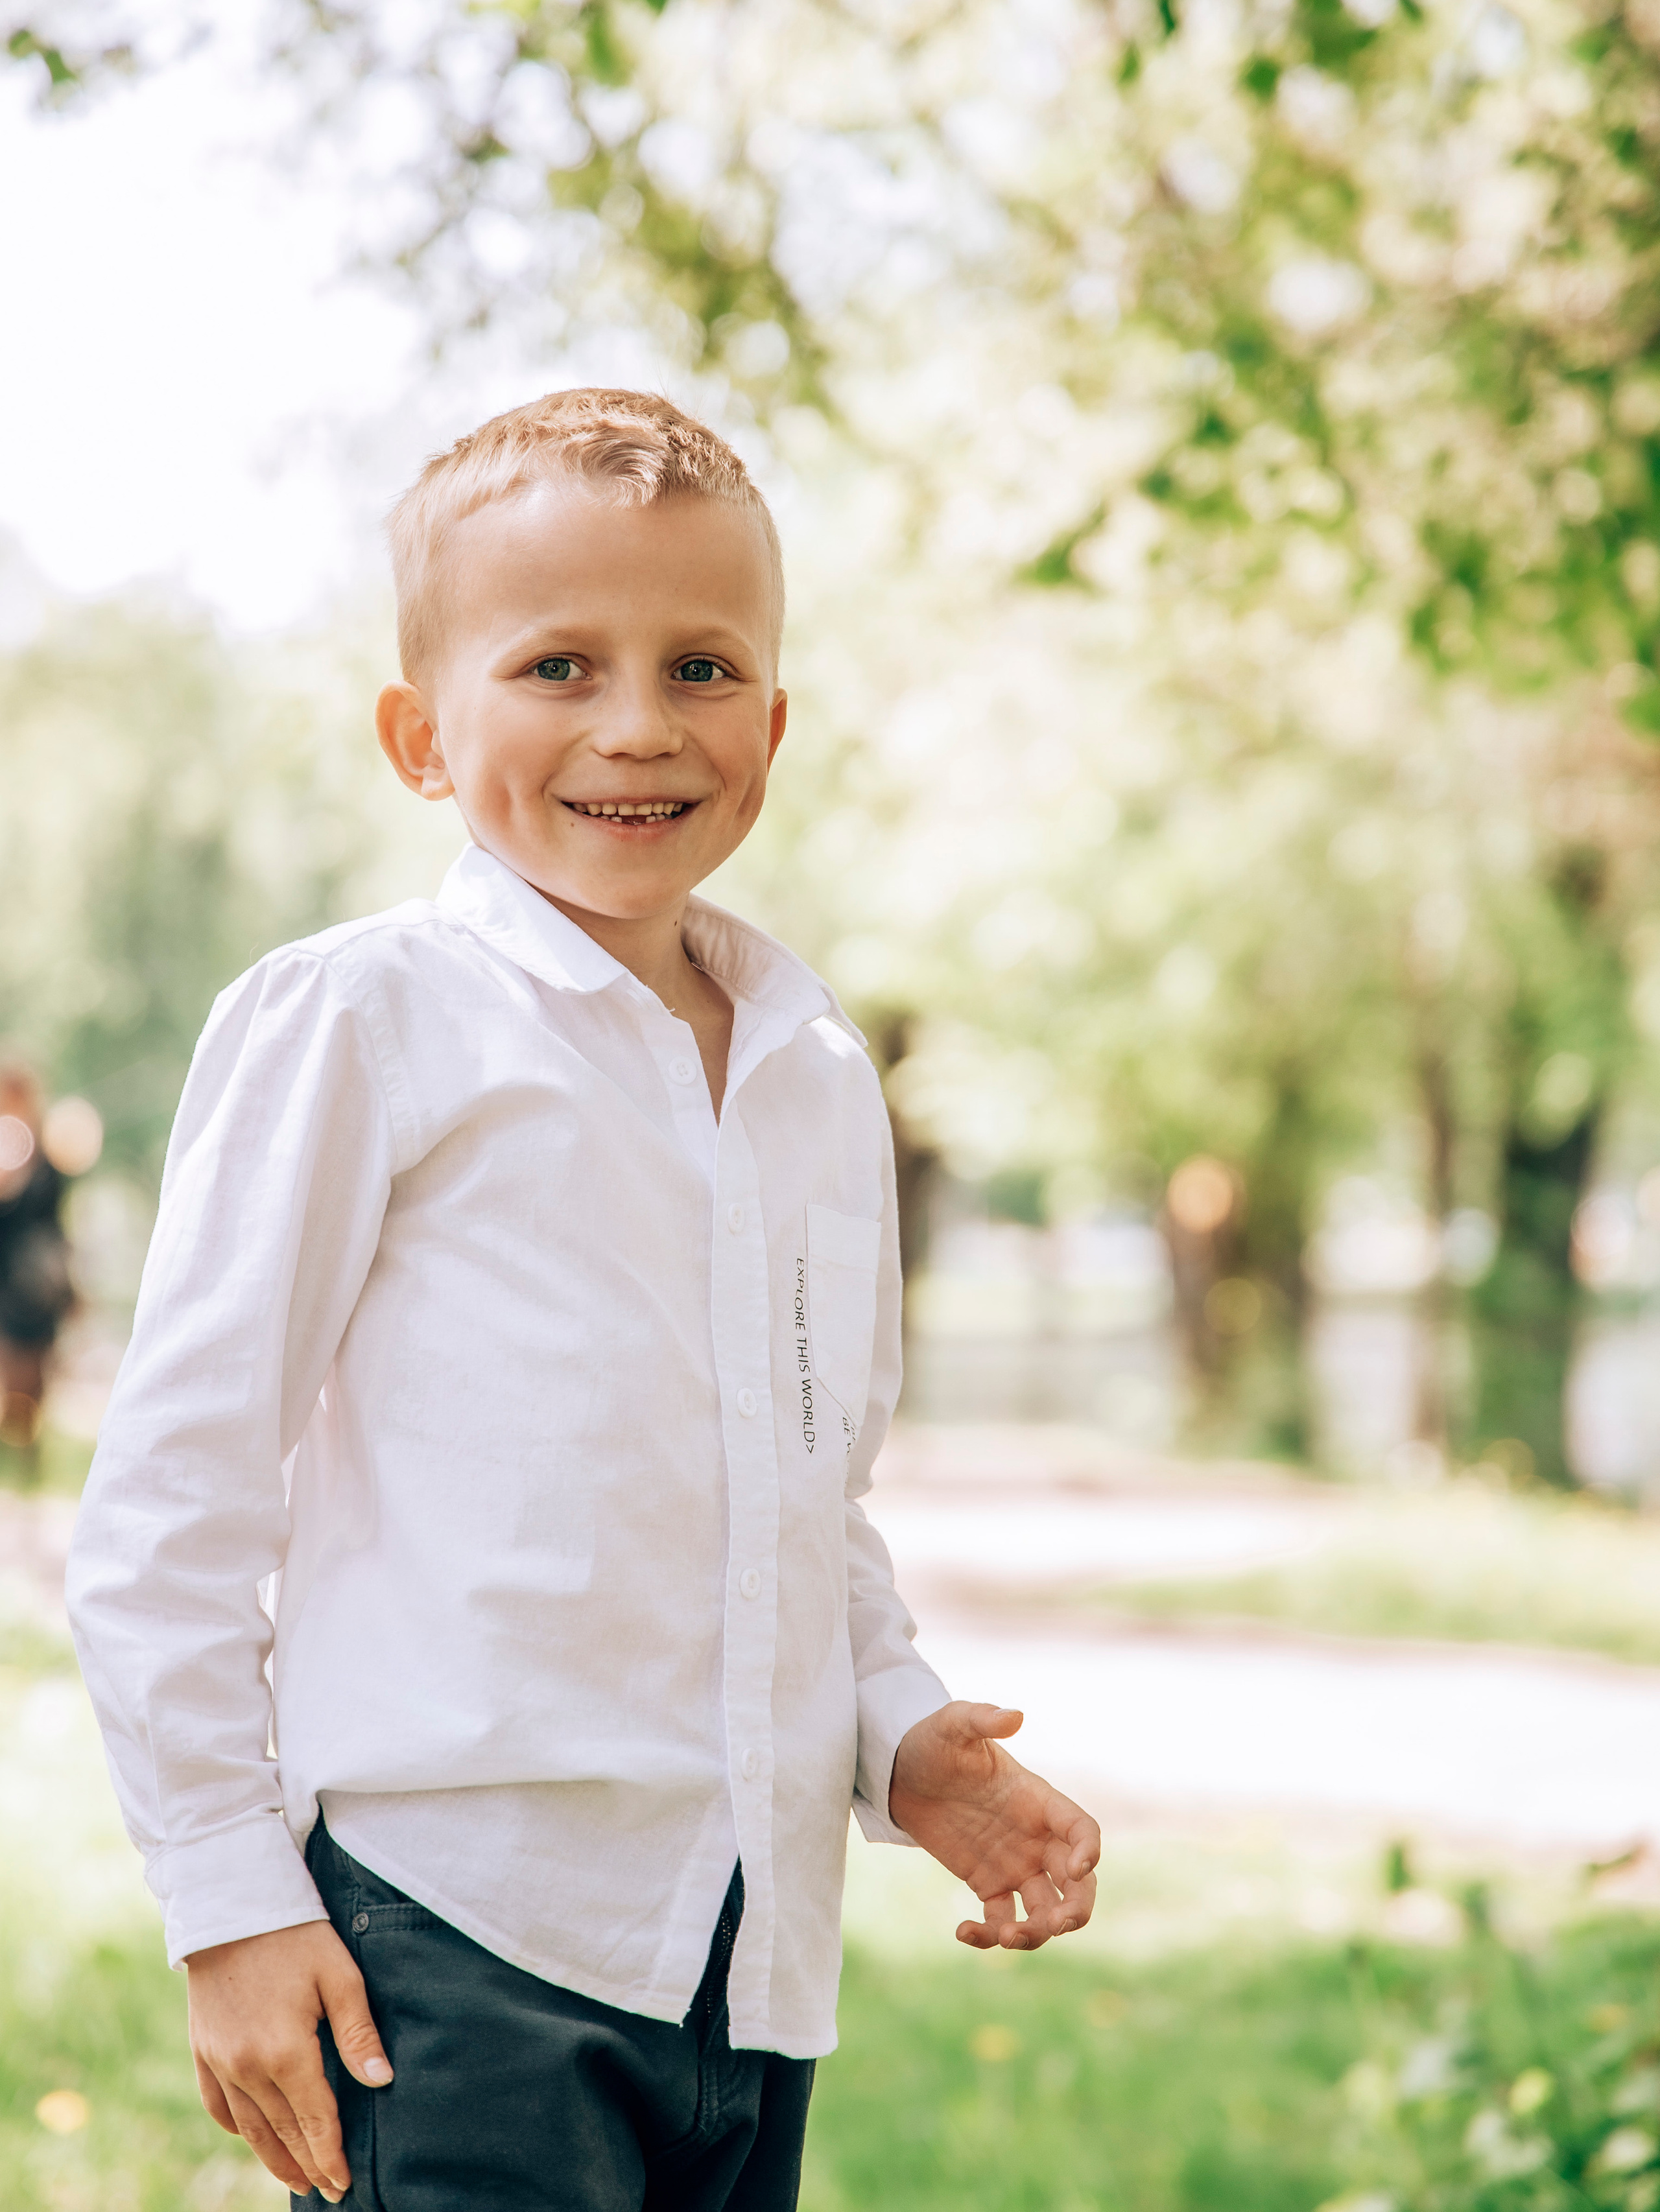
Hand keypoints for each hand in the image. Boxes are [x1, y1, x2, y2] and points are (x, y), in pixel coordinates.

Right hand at [186, 1919, 392, 2201]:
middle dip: (307, 2164)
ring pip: (250, 2126)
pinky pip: (217, 2104)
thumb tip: (381, 2082)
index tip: (344, 2184)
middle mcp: (247, 2066)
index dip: (331, 2154)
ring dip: (273, 2157)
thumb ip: (358, 2032)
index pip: (315, 2119)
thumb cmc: (296, 1934)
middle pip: (283, 2130)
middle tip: (328, 2191)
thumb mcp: (339, 1974)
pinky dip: (237, 2127)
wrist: (231, 1904)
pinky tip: (252, 2137)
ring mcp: (219, 2060)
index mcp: (285, 2051)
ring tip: (296, 2179)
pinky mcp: (201, 2048)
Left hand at [889, 1701, 1099, 1950]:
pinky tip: (962, 1931)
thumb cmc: (934, 1741)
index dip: (1089, 1850)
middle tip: (1057, 1925)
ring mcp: (1015, 1864)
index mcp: (1038, 1801)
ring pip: (1045, 1910)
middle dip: (1077, 1908)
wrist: (901, 1770)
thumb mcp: (953, 1724)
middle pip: (1077, 1883)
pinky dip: (990, 1935)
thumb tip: (1015, 1716)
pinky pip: (1001, 1919)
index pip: (1081, 1829)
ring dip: (1037, 1931)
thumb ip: (982, 1719)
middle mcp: (1035, 1838)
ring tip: (1007, 1936)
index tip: (1076, 1869)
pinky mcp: (988, 1884)